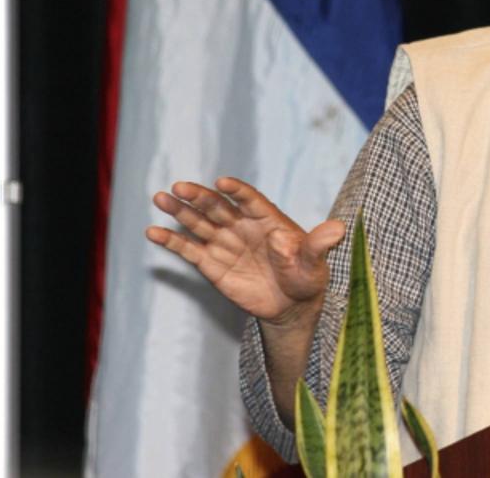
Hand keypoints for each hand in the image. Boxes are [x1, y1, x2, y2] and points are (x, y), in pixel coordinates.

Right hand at [145, 177, 345, 326]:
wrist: (292, 305)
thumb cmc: (307, 276)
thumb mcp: (316, 262)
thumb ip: (320, 245)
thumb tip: (335, 229)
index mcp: (269, 219)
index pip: (250, 200)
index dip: (237, 191)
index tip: (223, 184)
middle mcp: (243, 226)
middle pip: (218, 207)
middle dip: (200, 197)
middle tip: (179, 187)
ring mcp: (226, 243)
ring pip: (199, 223)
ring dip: (180, 211)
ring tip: (161, 198)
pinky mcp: (212, 264)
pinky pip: (189, 249)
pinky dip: (172, 241)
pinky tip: (153, 232)